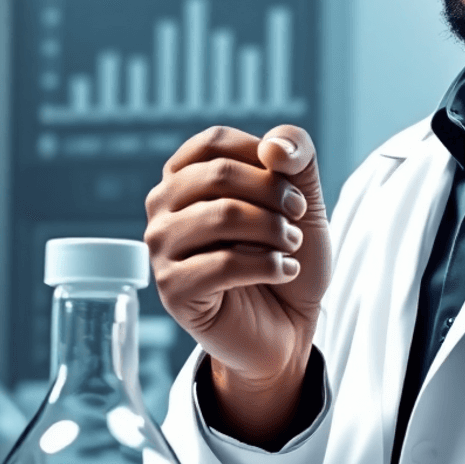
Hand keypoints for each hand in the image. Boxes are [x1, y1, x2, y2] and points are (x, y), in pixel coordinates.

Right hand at [144, 124, 331, 442]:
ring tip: (292, 246)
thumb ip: (297, 154)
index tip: (294, 186)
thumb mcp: (304, 195)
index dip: (263, 156)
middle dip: (274, 192)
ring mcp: (161, 248)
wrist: (288, 321)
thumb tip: (273, 146)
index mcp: (184, 176)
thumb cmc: (287, 252)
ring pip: (222, 216)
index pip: (214, 142)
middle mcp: (162, 207)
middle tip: (300, 217)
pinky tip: (284, 271)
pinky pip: (223, 264)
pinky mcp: (172, 289)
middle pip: (219, 174)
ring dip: (274, 230)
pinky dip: (269, 265)